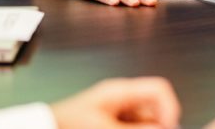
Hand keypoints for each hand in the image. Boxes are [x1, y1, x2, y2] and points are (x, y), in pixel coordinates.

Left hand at [51, 76, 178, 128]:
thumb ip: (134, 128)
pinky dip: (136, 128)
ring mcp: (118, 110)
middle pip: (155, 107)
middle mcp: (122, 97)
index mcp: (120, 91)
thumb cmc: (66, 123)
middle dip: (157, 124)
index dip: (169, 107)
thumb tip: (161, 127)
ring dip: (146, 126)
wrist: (45, 126)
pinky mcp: (114, 121)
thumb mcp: (103, 127)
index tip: (169, 126)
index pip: (159, 89)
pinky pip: (134, 124)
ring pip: (146, 120)